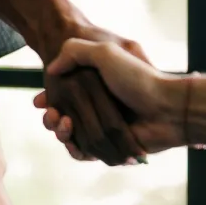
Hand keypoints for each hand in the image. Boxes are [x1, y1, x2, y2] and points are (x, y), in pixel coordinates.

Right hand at [37, 22, 152, 166]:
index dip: (49, 99)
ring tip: (62, 124)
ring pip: (72, 136)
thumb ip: (74, 52)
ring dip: (60, 132)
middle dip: (51, 118)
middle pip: (64, 117)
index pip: (64, 95)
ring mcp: (104, 128)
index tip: (39, 101)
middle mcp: (99, 108)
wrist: (166, 109)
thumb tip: (52, 69)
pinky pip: (86, 152)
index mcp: (95, 86)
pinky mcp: (111, 148)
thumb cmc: (137, 78)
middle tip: (50, 114)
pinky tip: (71, 140)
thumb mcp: (105, 52)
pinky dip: (75, 149)